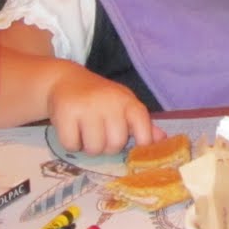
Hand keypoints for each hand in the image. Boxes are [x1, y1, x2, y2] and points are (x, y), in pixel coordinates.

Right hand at [46, 68, 161, 154]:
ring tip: (86, 131)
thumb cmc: (100, 97)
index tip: (134, 146)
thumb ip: (141, 124)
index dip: (141, 144)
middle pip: (115, 145)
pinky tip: (72, 129)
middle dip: (107, 147)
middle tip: (100, 134)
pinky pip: (72, 145)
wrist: (66, 80)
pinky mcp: (66, 112)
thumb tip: (162, 139)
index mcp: (128, 102)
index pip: (144, 131)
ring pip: (94, 148)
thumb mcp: (124, 105)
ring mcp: (88, 107)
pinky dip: (71, 143)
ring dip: (88, 147)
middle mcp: (110, 102)